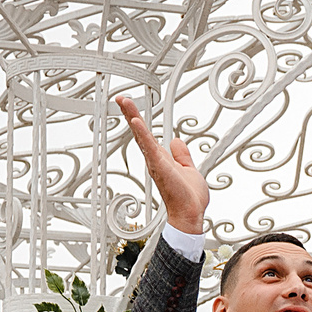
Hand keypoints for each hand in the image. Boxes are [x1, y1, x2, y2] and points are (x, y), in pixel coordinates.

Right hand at [117, 94, 208, 233]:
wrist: (190, 213)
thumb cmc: (189, 198)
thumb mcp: (189, 169)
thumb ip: (182, 155)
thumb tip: (176, 142)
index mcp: (162, 159)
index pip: (148, 135)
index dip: (140, 121)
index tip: (133, 107)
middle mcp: (156, 160)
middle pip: (140, 132)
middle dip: (131, 114)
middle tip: (121, 99)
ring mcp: (156, 163)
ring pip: (142, 136)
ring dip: (133, 118)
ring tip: (124, 102)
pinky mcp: (160, 167)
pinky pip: (149, 147)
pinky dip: (142, 134)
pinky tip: (136, 122)